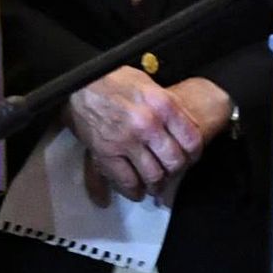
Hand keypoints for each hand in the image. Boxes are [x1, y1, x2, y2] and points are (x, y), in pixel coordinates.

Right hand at [65, 68, 208, 202]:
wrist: (80, 84)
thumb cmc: (114, 80)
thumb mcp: (150, 85)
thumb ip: (169, 107)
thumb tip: (185, 127)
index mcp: (163, 105)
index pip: (191, 140)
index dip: (193, 154)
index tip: (189, 157)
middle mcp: (148, 124)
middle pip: (174, 161)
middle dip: (174, 170)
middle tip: (170, 171)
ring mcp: (127, 141)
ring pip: (153, 176)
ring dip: (156, 185)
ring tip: (156, 185)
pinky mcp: (107, 153)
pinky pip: (127, 181)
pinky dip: (134, 191)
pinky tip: (137, 191)